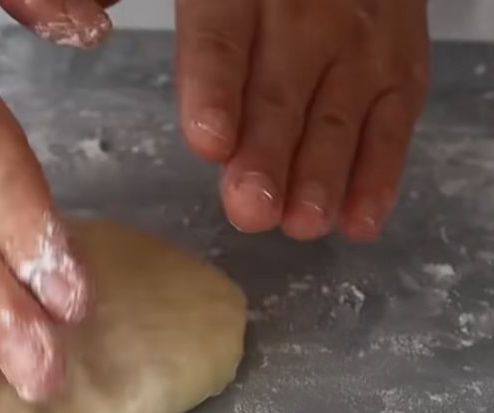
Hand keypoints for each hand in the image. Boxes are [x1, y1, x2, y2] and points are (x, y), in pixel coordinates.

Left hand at [175, 0, 429, 240]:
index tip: (209, 143)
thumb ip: (204, 59)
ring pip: (335, 118)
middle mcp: (303, 14)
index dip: (214, 94)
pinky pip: (390, 127)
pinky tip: (357, 220)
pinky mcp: (401, 69)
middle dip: (266, 155)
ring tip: (302, 222)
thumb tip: (180, 118)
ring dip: (319, 176)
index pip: (220, 44)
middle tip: (253, 208)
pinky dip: (376, 178)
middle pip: (278, 92)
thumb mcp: (215, 2)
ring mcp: (360, 43)